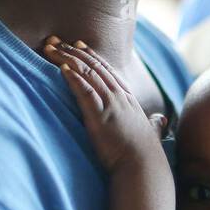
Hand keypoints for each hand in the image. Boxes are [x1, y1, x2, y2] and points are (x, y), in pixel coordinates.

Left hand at [42, 38, 165, 172]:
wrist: (143, 168)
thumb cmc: (146, 156)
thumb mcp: (151, 134)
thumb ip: (154, 124)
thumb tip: (160, 120)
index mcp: (129, 99)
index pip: (108, 70)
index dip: (92, 56)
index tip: (78, 44)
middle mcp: (120, 97)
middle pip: (94, 66)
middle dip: (73, 51)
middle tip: (55, 40)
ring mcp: (110, 105)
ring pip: (87, 73)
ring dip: (66, 58)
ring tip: (49, 48)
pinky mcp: (100, 116)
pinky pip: (84, 91)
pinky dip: (72, 77)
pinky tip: (61, 68)